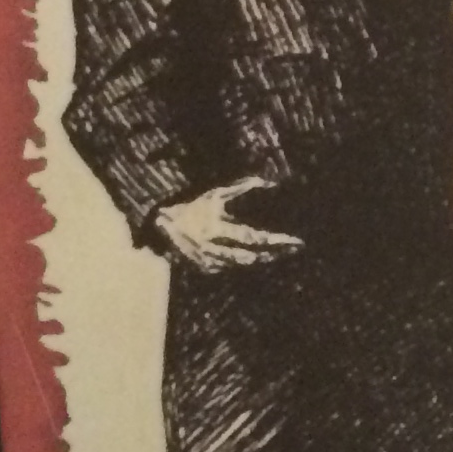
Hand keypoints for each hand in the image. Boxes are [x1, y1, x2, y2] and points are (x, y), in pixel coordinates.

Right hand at [154, 177, 301, 270]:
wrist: (157, 228)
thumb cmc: (190, 207)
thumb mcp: (214, 195)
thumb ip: (240, 187)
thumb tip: (267, 182)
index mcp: (216, 228)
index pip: (252, 236)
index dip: (274, 240)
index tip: (295, 241)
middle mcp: (214, 248)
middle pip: (251, 255)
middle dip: (274, 253)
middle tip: (295, 249)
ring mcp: (209, 262)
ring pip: (241, 264)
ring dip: (261, 259)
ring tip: (280, 254)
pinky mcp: (205, 269)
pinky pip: (229, 268)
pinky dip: (243, 263)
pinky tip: (257, 258)